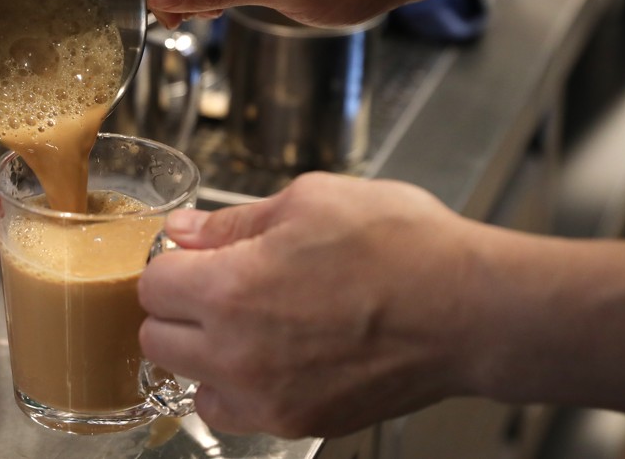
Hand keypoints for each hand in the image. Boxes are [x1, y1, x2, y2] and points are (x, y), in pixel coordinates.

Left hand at [139, 172, 500, 437]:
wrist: (472, 309)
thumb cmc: (404, 247)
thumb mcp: (310, 201)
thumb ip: (233, 223)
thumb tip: (186, 232)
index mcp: (231, 289)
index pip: (151, 285)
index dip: (173, 262)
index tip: (196, 256)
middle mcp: (238, 353)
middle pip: (157, 338)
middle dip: (179, 308)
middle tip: (218, 286)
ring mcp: (268, 397)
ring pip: (190, 382)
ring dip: (203, 354)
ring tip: (247, 324)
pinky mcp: (300, 422)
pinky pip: (235, 413)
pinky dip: (239, 390)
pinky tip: (271, 357)